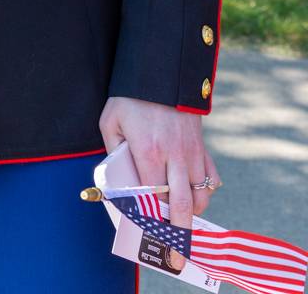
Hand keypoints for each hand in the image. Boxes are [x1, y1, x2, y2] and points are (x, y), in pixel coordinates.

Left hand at [99, 96, 220, 271]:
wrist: (161, 71)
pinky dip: (205, 190)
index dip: (150, 216)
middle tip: (175, 250)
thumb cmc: (131, 96)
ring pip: (200, 194)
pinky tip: (194, 193)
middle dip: (178, 231)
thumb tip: (116, 176)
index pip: (152, 197)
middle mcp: (173, 156)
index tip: (146, 230)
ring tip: (180, 219)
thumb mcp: (111, 120)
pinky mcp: (202, 146)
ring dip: (192, 211)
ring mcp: (191, 152)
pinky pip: (211, 177)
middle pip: (182, 205)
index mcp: (148, 151)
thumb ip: (113, 150)